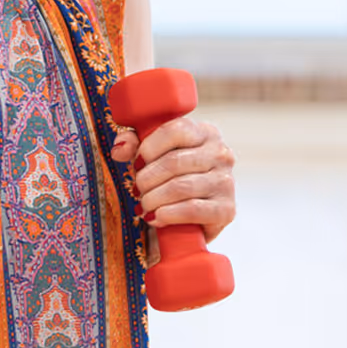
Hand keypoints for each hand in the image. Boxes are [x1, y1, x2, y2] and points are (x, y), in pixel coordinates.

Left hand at [111, 118, 235, 241]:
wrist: (191, 216)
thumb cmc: (171, 176)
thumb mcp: (153, 153)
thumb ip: (134, 144)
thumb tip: (120, 148)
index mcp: (204, 132)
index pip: (175, 130)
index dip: (149, 147)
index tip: (137, 162)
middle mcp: (221, 154)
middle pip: (173, 162)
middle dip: (147, 178)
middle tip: (138, 188)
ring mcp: (226, 182)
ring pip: (180, 187)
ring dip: (153, 198)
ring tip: (144, 204)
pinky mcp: (226, 210)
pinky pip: (192, 209)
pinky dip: (167, 214)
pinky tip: (156, 217)